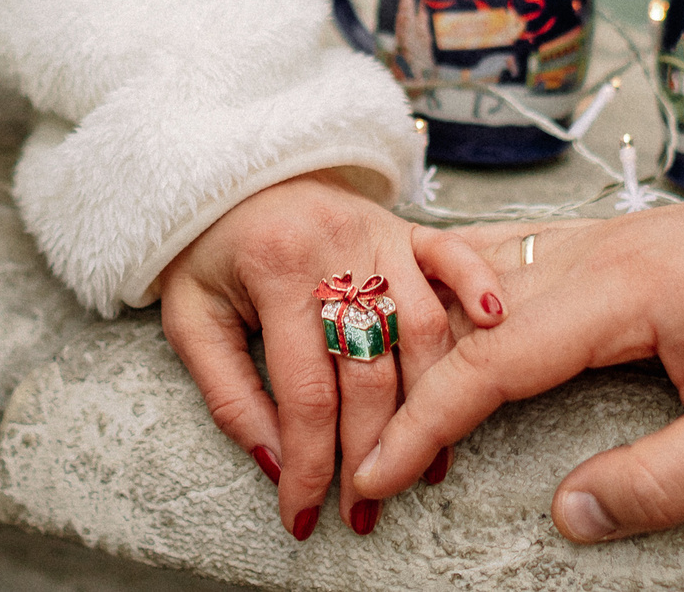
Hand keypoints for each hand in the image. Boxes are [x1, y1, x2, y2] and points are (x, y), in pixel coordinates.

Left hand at [157, 172, 504, 539]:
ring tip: (424, 465)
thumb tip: (276, 463)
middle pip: (371, 373)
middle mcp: (334, 249)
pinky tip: (491, 333)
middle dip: (371, 455)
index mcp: (276, 272)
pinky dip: (477, 291)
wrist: (225, 169)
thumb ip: (229, 394)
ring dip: (431, 404)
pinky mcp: (402, 226)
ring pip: (423, 330)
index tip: (305, 514)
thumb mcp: (191, 319)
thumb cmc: (207, 249)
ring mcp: (376, 234)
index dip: (310, 464)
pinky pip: (452, 256)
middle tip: (366, 511)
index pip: (305, 394)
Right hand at [347, 192, 683, 542]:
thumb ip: (663, 480)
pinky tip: (444, 308)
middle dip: (406, 381)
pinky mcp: (625, 240)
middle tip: (362, 448)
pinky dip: (467, 290)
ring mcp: (608, 236)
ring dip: (429, 329)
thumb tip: (572, 517)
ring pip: (484, 274)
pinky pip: (520, 258)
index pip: (494, 360)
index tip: (377, 474)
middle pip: (469, 312)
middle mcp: (599, 249)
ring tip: (377, 382)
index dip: (427, 421)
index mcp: (625, 290)